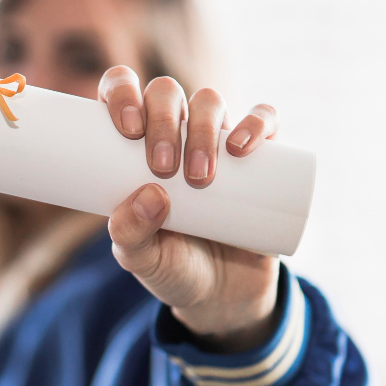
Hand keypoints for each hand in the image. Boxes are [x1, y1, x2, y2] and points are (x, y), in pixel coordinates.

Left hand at [99, 68, 281, 353]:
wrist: (222, 295)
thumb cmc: (170, 265)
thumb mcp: (141, 258)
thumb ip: (130, 234)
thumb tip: (149, 195)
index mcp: (132, 141)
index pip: (121, 89)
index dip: (122, 92)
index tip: (127, 129)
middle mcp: (173, 129)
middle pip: (166, 93)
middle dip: (163, 121)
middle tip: (163, 168)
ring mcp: (217, 139)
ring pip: (210, 102)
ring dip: (203, 127)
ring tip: (201, 176)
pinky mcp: (259, 155)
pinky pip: (265, 119)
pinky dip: (258, 121)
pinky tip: (245, 145)